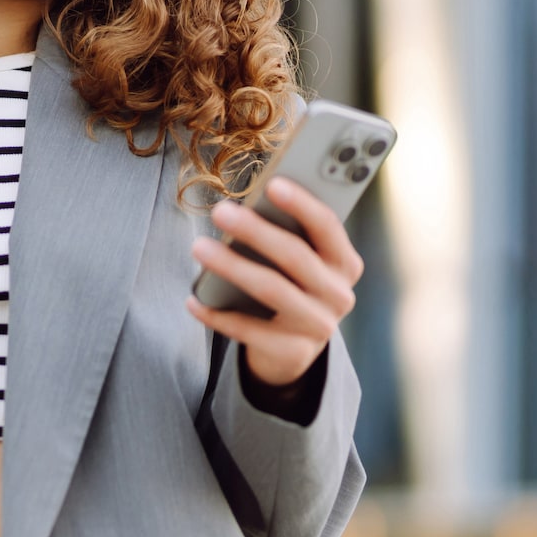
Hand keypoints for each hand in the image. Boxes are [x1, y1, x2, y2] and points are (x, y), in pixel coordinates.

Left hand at [184, 177, 363, 387]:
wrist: (292, 348)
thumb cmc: (288, 284)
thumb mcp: (296, 261)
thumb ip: (285, 235)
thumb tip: (246, 208)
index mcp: (344, 263)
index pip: (328, 227)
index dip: (302, 205)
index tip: (274, 184)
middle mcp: (339, 295)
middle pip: (296, 256)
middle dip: (256, 231)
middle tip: (220, 211)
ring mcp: (319, 326)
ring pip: (271, 290)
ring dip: (231, 266)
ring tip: (198, 247)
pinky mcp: (293, 352)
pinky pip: (248, 330)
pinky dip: (216, 314)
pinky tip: (191, 300)